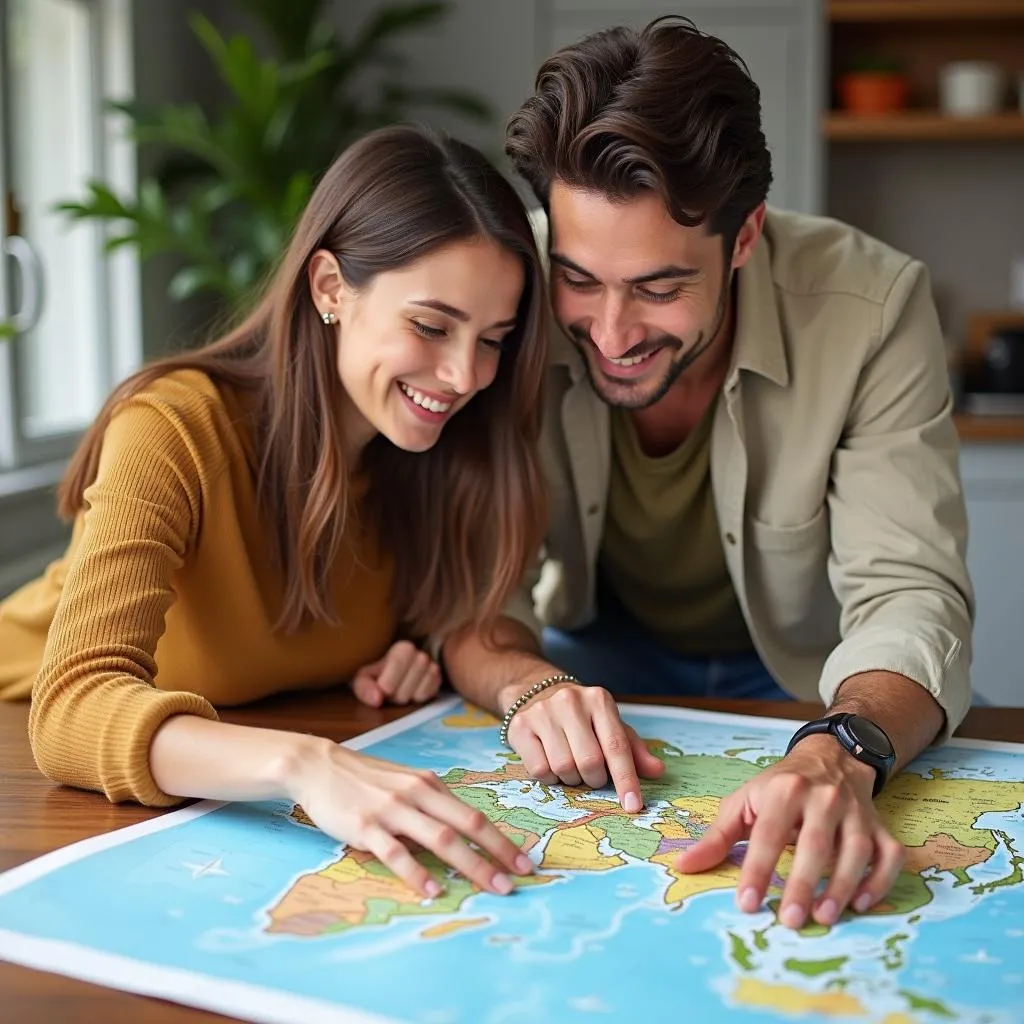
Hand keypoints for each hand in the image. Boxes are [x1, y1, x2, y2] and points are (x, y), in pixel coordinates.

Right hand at [292, 738, 532, 896]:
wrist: (318, 765)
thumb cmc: (364, 778)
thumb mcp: (404, 782)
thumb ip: (429, 804)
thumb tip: (457, 832)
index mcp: (428, 784)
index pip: (473, 813)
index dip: (501, 838)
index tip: (524, 860)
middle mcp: (416, 793)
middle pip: (467, 824)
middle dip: (498, 852)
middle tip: (521, 877)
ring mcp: (391, 810)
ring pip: (440, 838)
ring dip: (471, 864)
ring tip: (492, 886)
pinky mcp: (365, 826)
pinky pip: (396, 853)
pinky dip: (418, 873)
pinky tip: (434, 890)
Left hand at [351, 640, 441, 706]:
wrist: (394, 674)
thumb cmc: (379, 675)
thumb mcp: (365, 678)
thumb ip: (364, 687)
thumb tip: (376, 699)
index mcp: (403, 648)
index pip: (392, 680)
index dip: (385, 688)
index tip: (382, 686)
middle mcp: (421, 655)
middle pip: (405, 690)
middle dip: (395, 695)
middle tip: (391, 690)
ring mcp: (432, 668)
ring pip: (418, 694)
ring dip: (407, 697)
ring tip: (401, 690)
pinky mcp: (438, 681)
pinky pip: (427, 697)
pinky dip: (418, 698)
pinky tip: (412, 692)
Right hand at [502, 681, 663, 811]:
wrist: (537, 692)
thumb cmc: (583, 718)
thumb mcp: (610, 726)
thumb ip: (633, 750)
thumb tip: (657, 771)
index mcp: (599, 700)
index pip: (616, 746)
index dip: (626, 779)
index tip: (633, 806)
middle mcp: (570, 701)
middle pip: (589, 761)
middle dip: (594, 779)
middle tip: (592, 775)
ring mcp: (543, 712)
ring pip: (563, 768)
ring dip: (572, 779)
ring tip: (571, 766)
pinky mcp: (520, 726)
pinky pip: (539, 770)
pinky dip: (550, 778)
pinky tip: (551, 763)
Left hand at [675, 734, 904, 927]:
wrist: (830, 756)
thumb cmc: (778, 787)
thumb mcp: (744, 802)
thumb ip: (717, 837)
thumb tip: (683, 866)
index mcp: (783, 790)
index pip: (767, 833)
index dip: (757, 869)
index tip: (747, 903)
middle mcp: (823, 798)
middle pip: (814, 843)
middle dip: (802, 882)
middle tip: (790, 919)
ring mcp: (855, 812)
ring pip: (855, 850)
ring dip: (843, 886)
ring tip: (824, 917)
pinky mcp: (880, 825)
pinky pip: (888, 854)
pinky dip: (880, 879)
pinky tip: (862, 903)